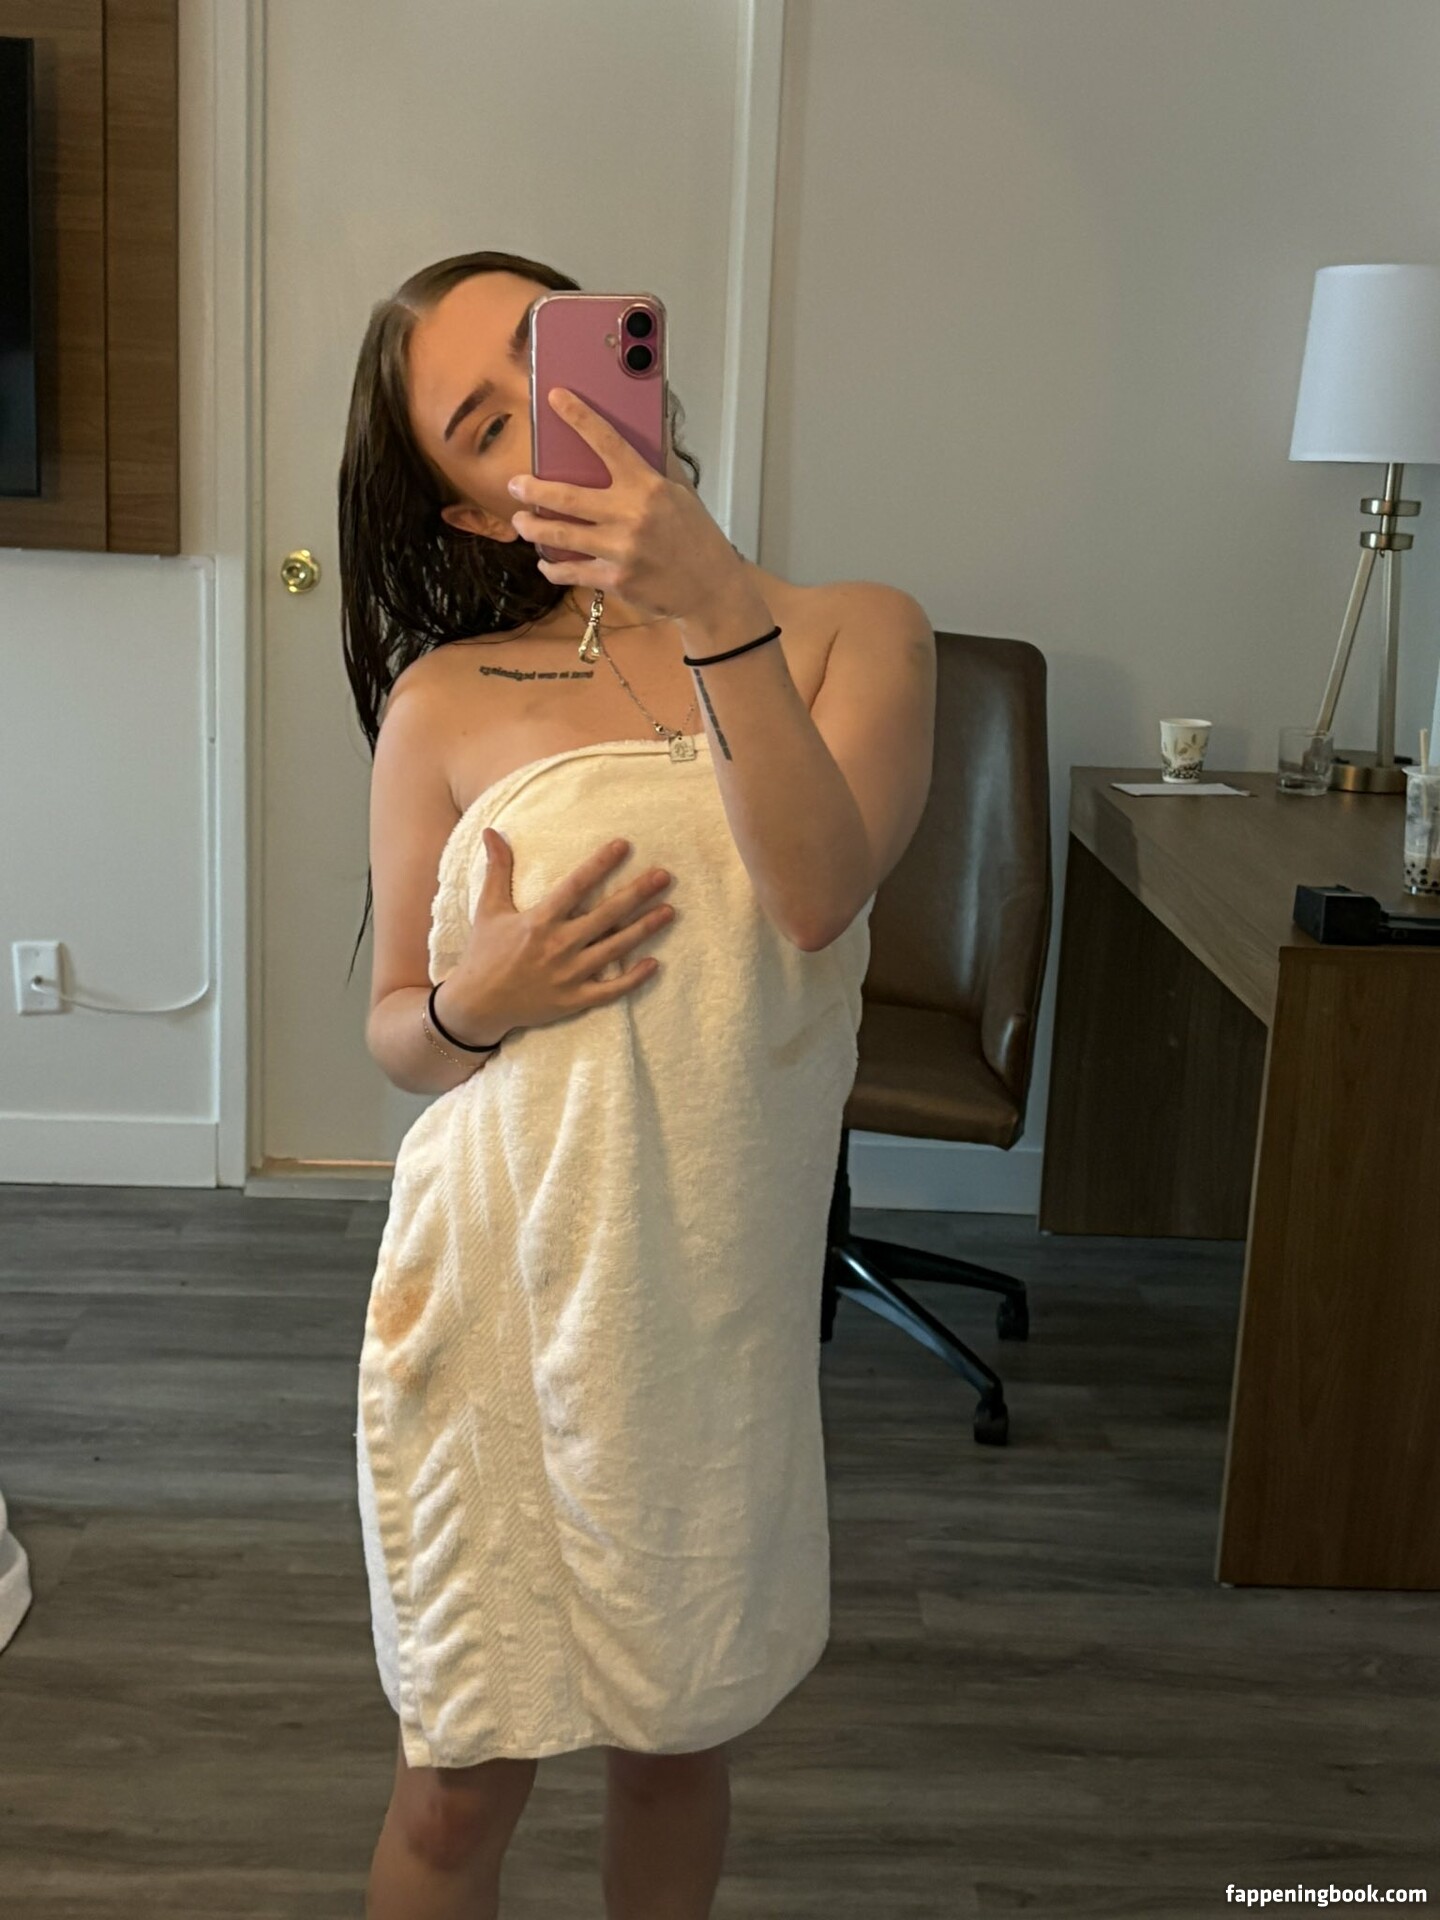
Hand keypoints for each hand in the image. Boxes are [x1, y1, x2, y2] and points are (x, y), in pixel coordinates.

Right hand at [443, 829, 677, 1038]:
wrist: (476, 1005)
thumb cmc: (484, 953)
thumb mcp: (488, 909)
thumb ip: (497, 869)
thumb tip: (492, 832)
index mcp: (540, 920)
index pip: (576, 885)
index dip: (601, 864)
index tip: (623, 845)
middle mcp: (558, 945)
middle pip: (607, 915)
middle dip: (637, 893)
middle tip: (664, 876)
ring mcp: (569, 975)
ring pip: (616, 949)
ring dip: (645, 929)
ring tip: (670, 911)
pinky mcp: (574, 999)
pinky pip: (610, 990)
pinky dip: (633, 978)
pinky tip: (655, 963)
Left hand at [507, 387, 747, 621]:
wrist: (712, 588)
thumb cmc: (696, 537)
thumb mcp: (682, 493)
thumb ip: (658, 463)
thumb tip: (649, 426)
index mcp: (647, 486)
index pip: (607, 442)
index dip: (578, 417)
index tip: (554, 398)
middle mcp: (630, 515)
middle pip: (566, 497)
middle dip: (532, 489)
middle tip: (514, 485)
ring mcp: (621, 550)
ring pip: (561, 536)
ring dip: (533, 527)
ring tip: (521, 522)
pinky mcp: (615, 580)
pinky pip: (571, 572)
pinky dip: (553, 568)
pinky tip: (545, 561)